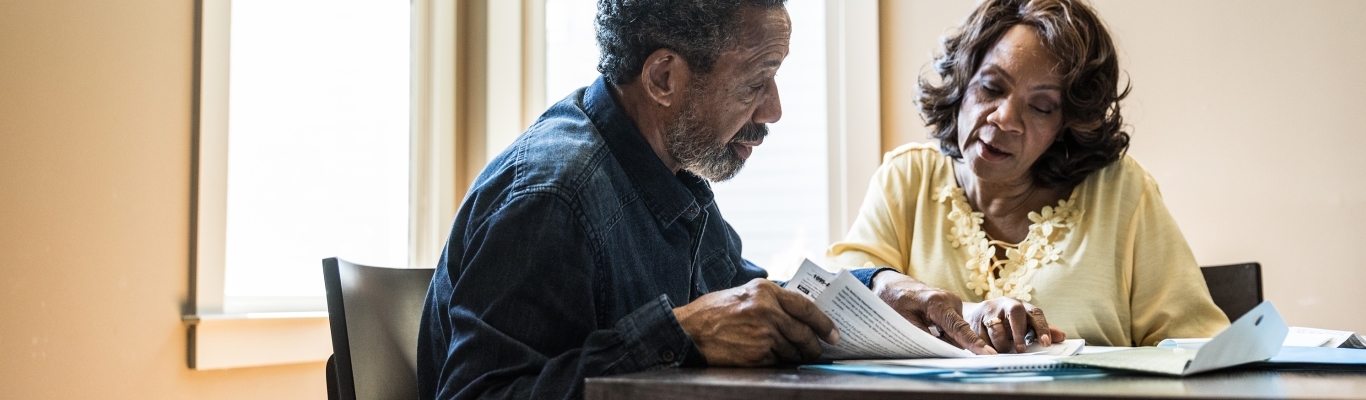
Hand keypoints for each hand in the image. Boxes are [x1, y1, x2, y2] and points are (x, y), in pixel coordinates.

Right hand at [674, 279, 838, 365]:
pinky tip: (764, 357)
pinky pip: (776, 362)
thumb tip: (798, 316)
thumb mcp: (744, 294)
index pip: (805, 306)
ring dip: (793, 355)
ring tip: (786, 354)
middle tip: (817, 351)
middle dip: (814, 345)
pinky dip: (775, 362)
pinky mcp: (756, 354)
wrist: (688, 331)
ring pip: (792, 350)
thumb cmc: (713, 313)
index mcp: (765, 291)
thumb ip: (770, 301)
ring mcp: (762, 333)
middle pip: (803, 332)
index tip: (834, 333)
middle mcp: (767, 310)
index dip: (823, 322)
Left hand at [870, 270, 996, 354]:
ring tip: (923, 328)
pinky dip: (943, 333)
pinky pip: (953, 327)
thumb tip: (944, 351)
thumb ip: (924, 336)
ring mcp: (953, 303)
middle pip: (959, 334)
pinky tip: (929, 328)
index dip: (973, 344)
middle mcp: (951, 301)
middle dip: (949, 345)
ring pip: (956, 332)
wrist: (892, 284)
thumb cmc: (894, 301)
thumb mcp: (903, 321)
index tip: (989, 355)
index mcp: (938, 303)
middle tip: (928, 341)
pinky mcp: (952, 307)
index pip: (959, 328)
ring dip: (944, 339)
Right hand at [966, 297, 1065, 352]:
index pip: (1035, 314)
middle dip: (1019, 333)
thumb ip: (1040, 330)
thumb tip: (1061, 337)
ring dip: (1001, 344)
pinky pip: (982, 339)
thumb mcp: (1023, 324)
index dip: (1042, 328)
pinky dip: (988, 347)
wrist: (976, 314)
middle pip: (1016, 314)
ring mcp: (989, 311)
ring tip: (1002, 349)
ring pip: (997, 330)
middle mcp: (1006, 304)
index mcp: (1021, 306)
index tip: (1046, 342)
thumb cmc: (1006, 321)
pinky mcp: (975, 320)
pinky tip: (989, 348)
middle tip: (1021, 349)